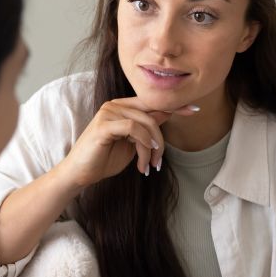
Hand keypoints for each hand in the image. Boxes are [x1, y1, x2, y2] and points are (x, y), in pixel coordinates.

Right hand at [59, 97, 198, 185]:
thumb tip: (167, 113)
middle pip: (152, 113)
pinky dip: (142, 145)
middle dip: (161, 140)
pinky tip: (142, 160)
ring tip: (148, 166)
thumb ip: (147, 128)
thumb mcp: (133, 143)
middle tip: (158, 162)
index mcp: (123, 107)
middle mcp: (115, 105)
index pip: (153, 102)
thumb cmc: (104, 159)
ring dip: (151, 149)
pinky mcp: (103, 125)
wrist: (81, 174)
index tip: (194, 109)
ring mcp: (108, 113)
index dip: (174, 105)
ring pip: (145, 123)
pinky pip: (133, 128)